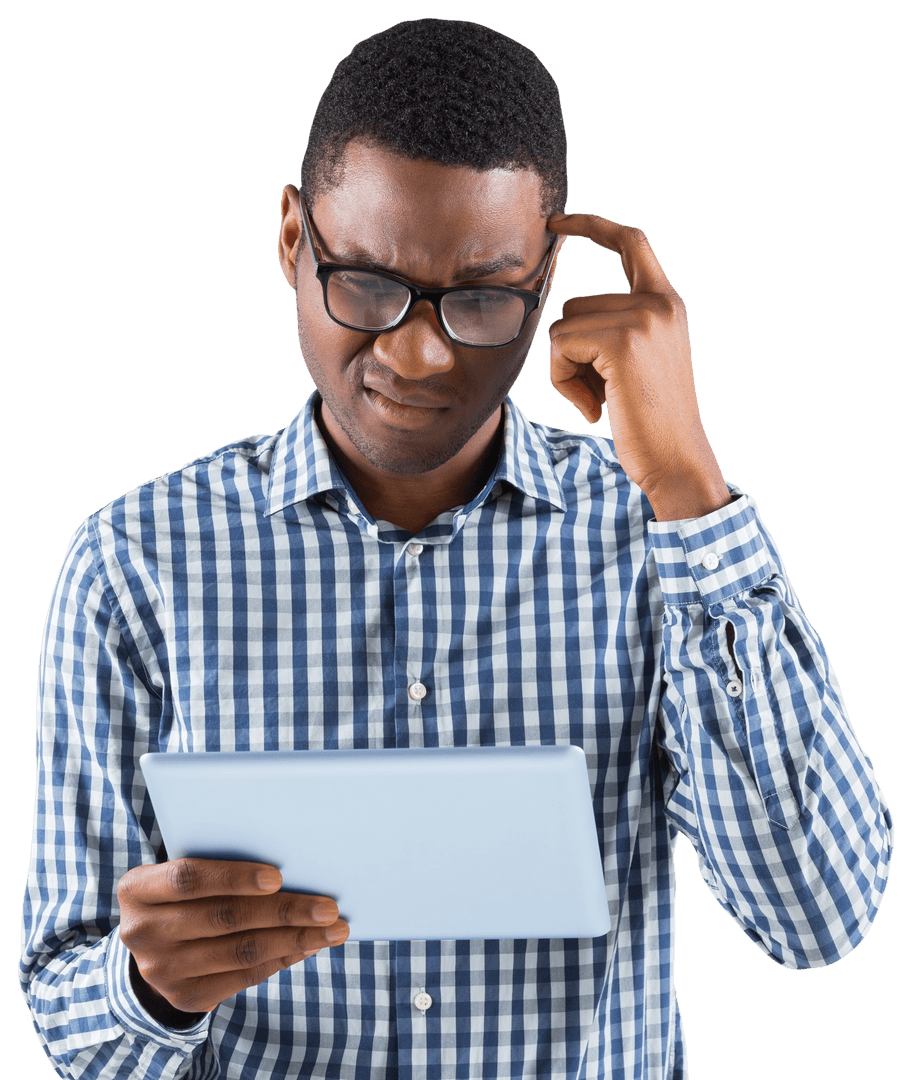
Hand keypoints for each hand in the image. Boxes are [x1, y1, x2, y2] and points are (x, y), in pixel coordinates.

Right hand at [117, 858, 349, 1025]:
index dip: (234, 877)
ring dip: (295, 939)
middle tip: (328, 907)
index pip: (189, 879)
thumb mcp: (181, 873)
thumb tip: (289, 866)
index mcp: (137, 889)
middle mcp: (143, 932)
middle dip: (284, 911)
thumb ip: (217, 864)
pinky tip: (309, 945)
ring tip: (332, 929)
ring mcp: (162, 970)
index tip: (278, 876)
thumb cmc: (182, 893)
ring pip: (241, 951)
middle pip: (224, 918)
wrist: (150, 947)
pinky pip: (244, 977)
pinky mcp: (185, 996)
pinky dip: (282, 958)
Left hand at [546, 213, 730, 520]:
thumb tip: (563, 317)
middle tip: (601, 393)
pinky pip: (560, 345)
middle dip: (571, 352)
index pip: (630, 242)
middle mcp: (659, 303)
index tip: (557, 221)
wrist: (676, 459)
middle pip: (575, 305)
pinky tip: (595, 407)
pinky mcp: (622, 341)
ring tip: (601, 400)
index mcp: (667, 304)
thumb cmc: (651, 423)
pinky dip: (563, 380)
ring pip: (563, 327)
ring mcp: (643, 319)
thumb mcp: (639, 362)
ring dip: (566, 369)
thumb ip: (614, 329)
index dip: (591, 226)